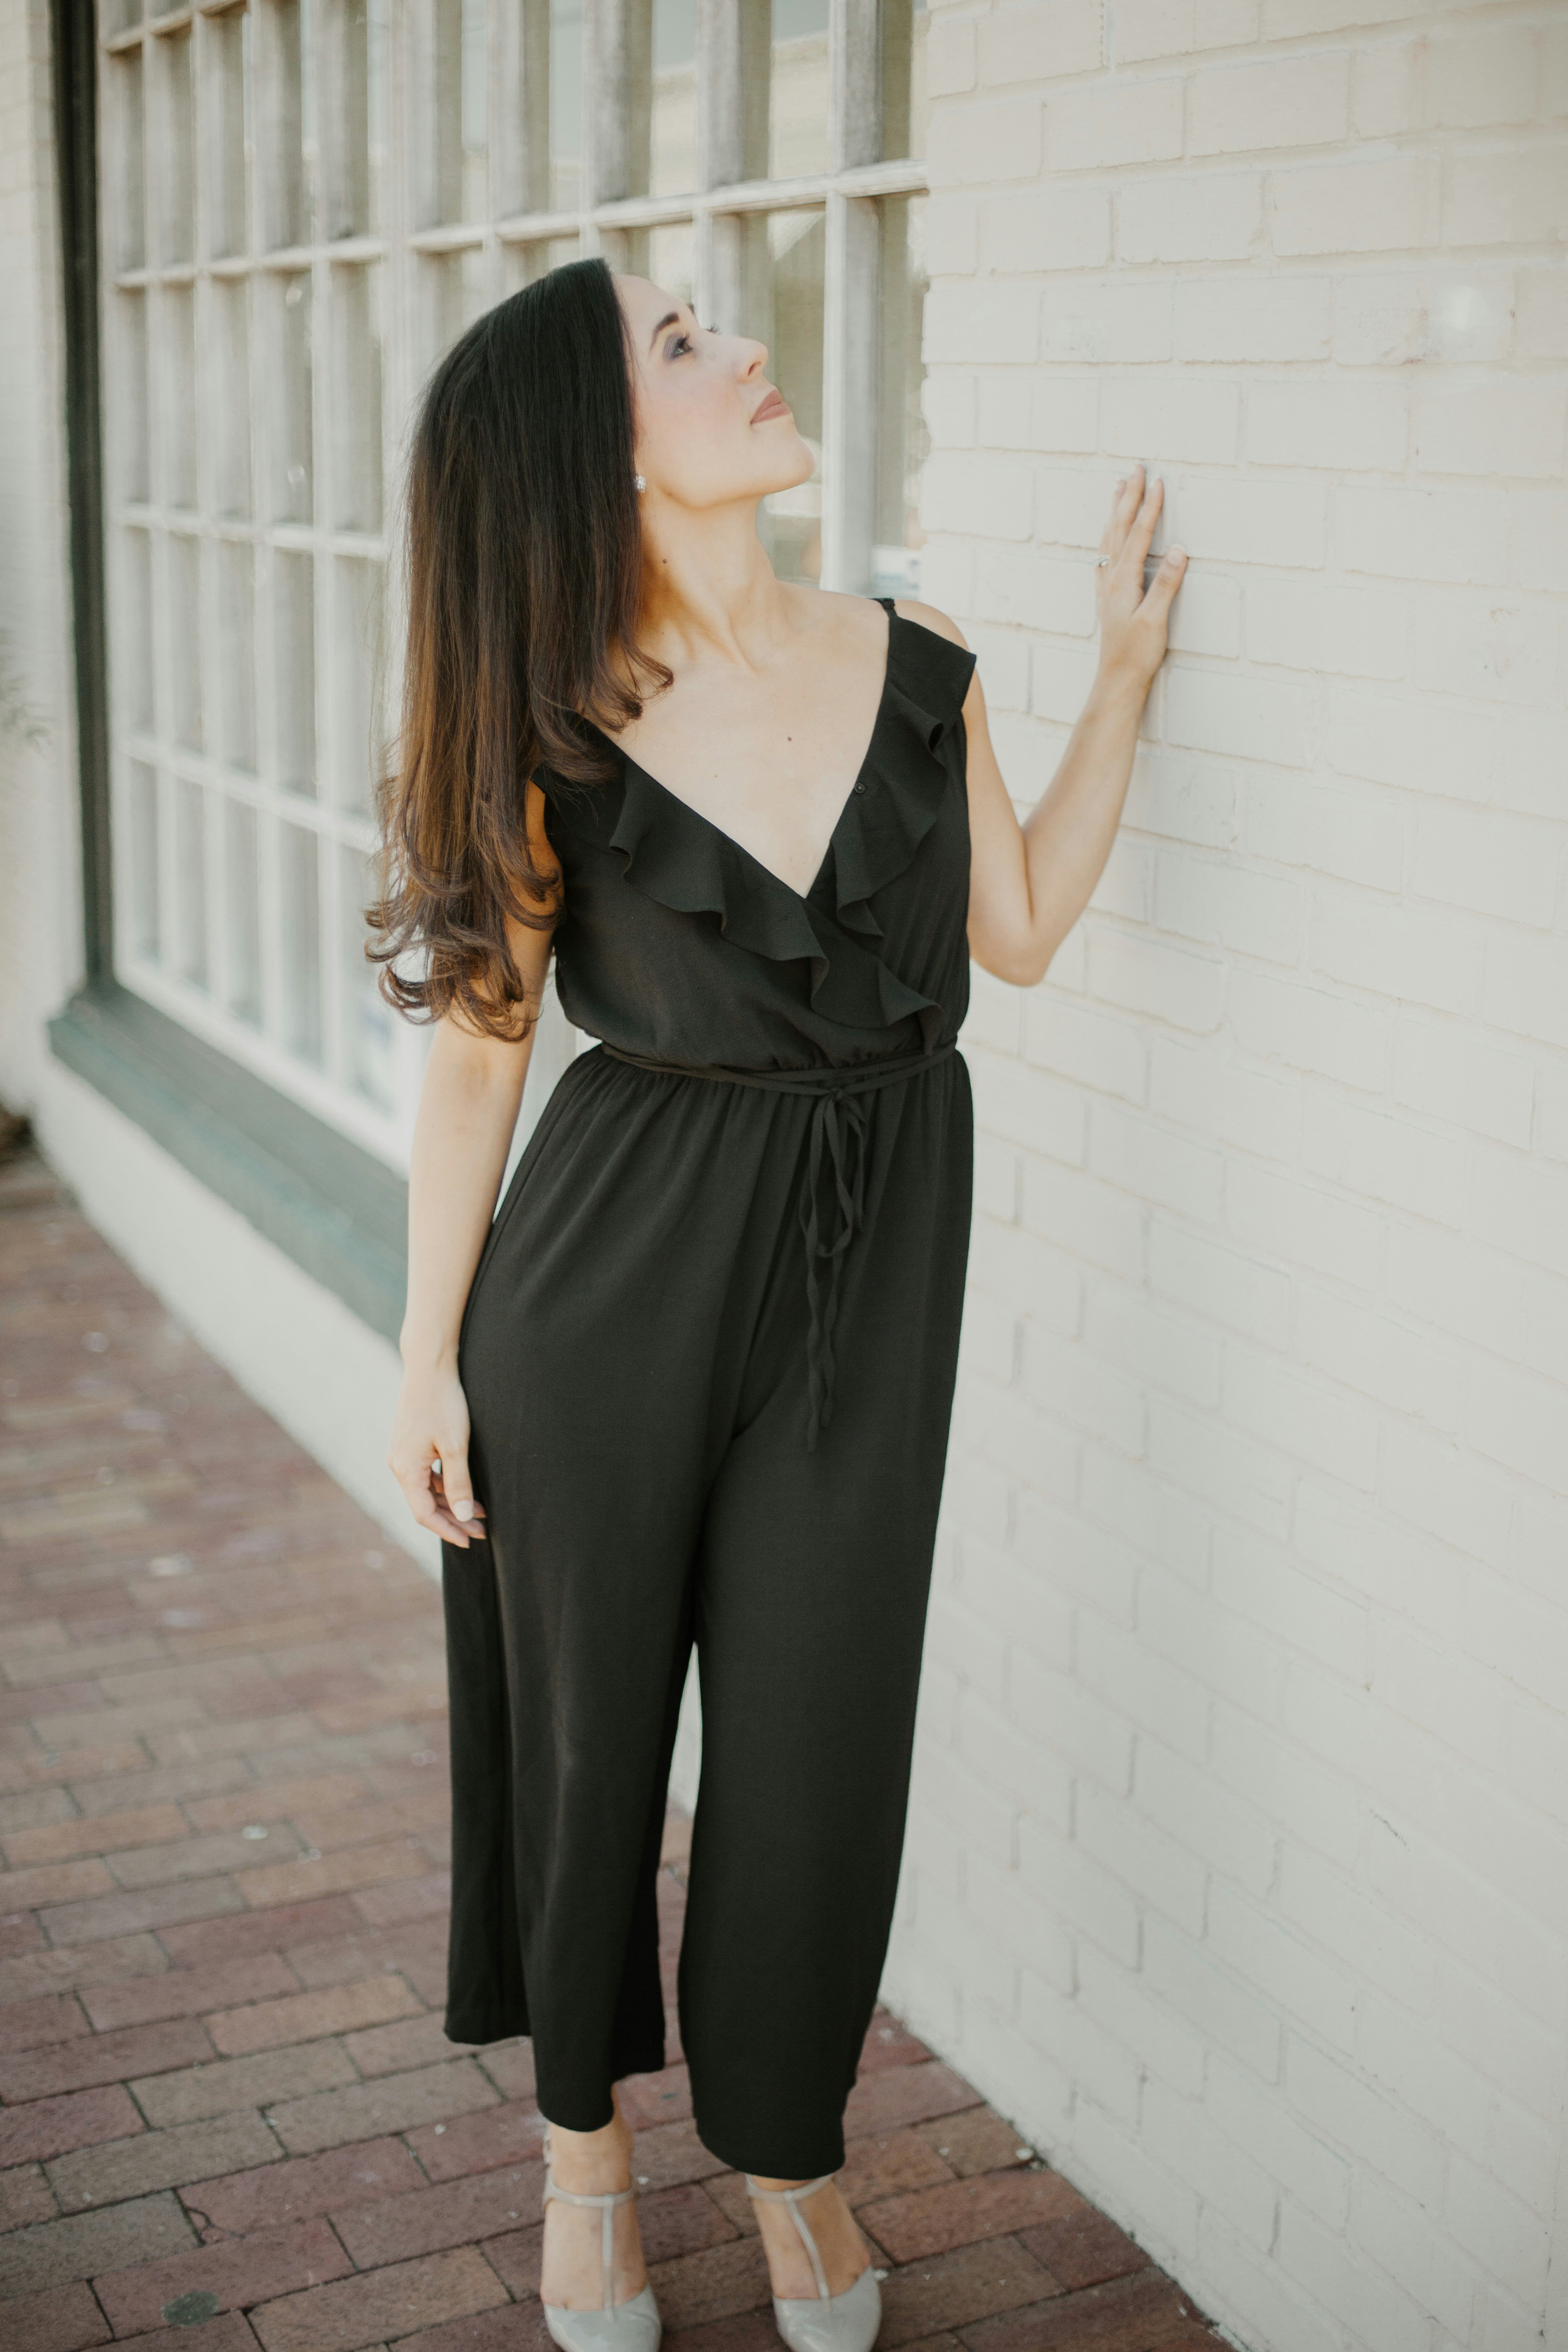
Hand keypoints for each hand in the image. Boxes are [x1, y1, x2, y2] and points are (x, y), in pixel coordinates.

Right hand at [388, 1360, 487, 1546]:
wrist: (429, 1368)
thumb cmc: (443, 1404)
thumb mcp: (455, 1446)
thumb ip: (459, 1484)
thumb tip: (464, 1516)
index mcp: (406, 1470)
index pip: (424, 1515)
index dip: (448, 1530)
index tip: (470, 1541)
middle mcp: (399, 1465)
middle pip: (425, 1505)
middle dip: (454, 1520)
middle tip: (482, 1531)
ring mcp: (402, 1455)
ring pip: (426, 1491)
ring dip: (452, 1504)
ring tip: (481, 1513)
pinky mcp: (410, 1445)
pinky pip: (426, 1475)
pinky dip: (445, 1486)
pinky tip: (465, 1489)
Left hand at [1094, 464, 1185, 695]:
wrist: (1117, 680)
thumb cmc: (1137, 654)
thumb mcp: (1156, 620)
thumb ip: (1166, 584)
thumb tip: (1178, 550)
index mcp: (1125, 581)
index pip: (1139, 535)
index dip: (1150, 507)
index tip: (1158, 480)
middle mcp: (1112, 579)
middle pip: (1120, 528)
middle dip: (1129, 497)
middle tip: (1135, 468)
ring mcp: (1107, 587)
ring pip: (1109, 538)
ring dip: (1116, 511)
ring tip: (1118, 487)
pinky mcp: (1108, 597)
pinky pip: (1106, 555)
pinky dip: (1109, 536)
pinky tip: (1108, 535)